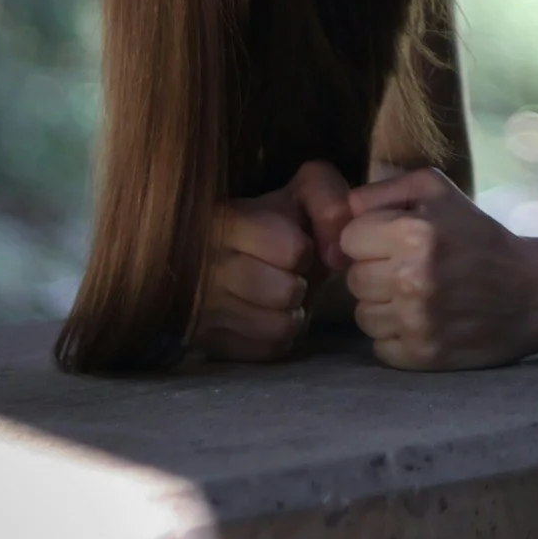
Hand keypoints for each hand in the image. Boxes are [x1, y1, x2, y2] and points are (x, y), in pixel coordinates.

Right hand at [194, 159, 353, 362]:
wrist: (225, 247)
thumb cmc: (272, 218)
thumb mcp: (304, 189)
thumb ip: (329, 201)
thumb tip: (335, 254)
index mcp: (227, 221)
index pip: (293, 250)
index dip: (305, 248)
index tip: (295, 244)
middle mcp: (206, 267)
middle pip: (285, 292)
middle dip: (298, 281)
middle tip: (287, 273)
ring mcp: (202, 309)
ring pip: (277, 326)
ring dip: (291, 312)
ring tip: (279, 295)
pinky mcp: (207, 342)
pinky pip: (266, 350)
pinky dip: (277, 336)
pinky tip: (267, 314)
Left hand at [339, 167, 537, 370]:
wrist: (532, 293)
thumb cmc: (479, 236)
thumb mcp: (437, 190)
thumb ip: (383, 189)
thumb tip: (344, 211)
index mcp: (412, 234)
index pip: (348, 238)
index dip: (370, 237)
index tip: (396, 240)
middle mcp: (410, 280)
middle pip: (353, 278)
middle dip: (376, 271)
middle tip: (410, 268)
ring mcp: (415, 322)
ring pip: (363, 314)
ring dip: (384, 305)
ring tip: (416, 295)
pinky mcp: (421, 356)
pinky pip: (379, 346)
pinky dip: (396, 335)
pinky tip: (421, 321)